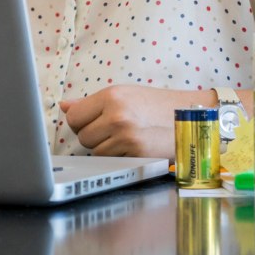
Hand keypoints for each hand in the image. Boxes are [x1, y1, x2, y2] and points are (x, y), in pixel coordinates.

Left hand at [59, 85, 209, 158]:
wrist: (190, 117)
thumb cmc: (157, 104)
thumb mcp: (126, 94)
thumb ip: (91, 102)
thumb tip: (64, 106)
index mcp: (111, 96)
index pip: (73, 116)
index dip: (80, 122)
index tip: (91, 122)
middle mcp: (116, 114)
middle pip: (82, 136)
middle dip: (94, 136)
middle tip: (113, 129)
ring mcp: (126, 136)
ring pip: (95, 151)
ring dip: (106, 148)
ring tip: (126, 136)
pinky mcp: (135, 153)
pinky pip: (112, 160)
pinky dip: (119, 156)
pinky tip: (134, 145)